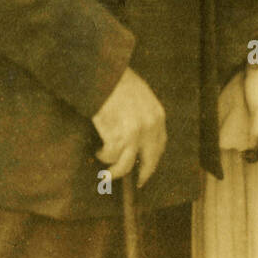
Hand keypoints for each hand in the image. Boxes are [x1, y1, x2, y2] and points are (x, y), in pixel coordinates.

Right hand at [92, 66, 166, 186]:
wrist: (104, 74)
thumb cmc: (118, 81)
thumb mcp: (141, 96)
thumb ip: (144, 115)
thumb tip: (138, 138)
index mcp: (157, 115)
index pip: (160, 145)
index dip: (153, 160)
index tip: (147, 169)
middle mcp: (149, 127)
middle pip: (149, 161)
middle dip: (143, 174)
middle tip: (137, 183)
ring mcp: (133, 133)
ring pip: (126, 165)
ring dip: (115, 170)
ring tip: (106, 168)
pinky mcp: (116, 136)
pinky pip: (110, 156)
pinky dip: (102, 156)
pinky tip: (98, 150)